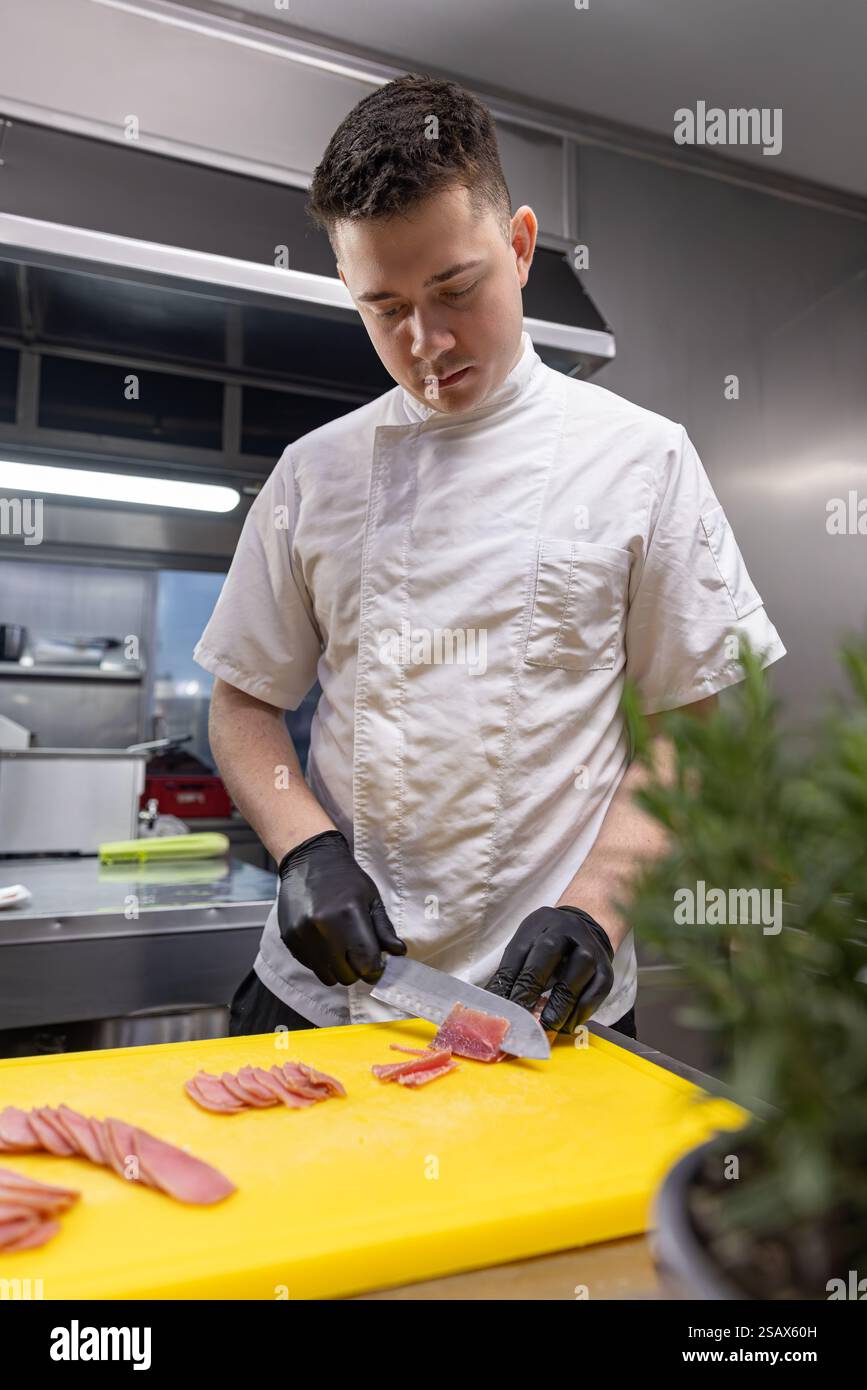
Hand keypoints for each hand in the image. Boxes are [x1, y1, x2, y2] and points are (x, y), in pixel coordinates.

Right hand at [276, 830, 405, 985]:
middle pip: (347, 976)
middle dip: (357, 969)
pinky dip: (321, 962)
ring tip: (341, 949)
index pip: (367, 964)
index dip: (375, 968)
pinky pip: (311, 967)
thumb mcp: (371, 898)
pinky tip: (324, 941)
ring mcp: (303, 935)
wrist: (308, 860)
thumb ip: (384, 929)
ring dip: (338, 969)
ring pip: (327, 977)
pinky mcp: (289, 939)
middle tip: (358, 953)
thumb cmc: (345, 878)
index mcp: (349, 916)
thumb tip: (398, 953)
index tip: (376, 963)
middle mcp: (323, 928)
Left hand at [485, 905, 613, 1032]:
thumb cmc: (547, 944)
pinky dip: (577, 1016)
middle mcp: (566, 932)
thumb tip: (494, 1004)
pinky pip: (591, 997)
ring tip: (544, 1029)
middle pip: (545, 959)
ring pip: (572, 981)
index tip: (500, 1009)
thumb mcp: (526, 946)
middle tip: (519, 1019)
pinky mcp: (606, 971)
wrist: (587, 930)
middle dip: (529, 991)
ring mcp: (589, 951)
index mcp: (539, 925)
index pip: (518, 953)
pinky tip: (565, 1026)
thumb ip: (511, 972)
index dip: (507, 983)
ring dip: (556, 1010)